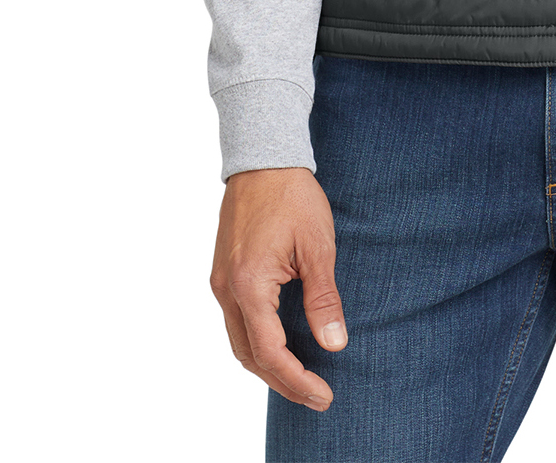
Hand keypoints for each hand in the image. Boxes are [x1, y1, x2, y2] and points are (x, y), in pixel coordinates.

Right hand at [210, 166, 347, 410]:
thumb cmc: (293, 197)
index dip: (297, 380)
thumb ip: (324, 299)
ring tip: (302, 377)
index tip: (324, 395)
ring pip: (239, 341)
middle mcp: (227, 289)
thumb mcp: (318, 247)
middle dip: (283, 381)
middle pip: (250, 356)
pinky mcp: (223, 273)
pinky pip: (236, 321)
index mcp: (249, 285)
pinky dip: (258, 341)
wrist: (263, 159)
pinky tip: (282, 343)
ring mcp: (221, 282)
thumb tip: (334, 345)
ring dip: (268, 365)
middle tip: (317, 395)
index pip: (271, 353)